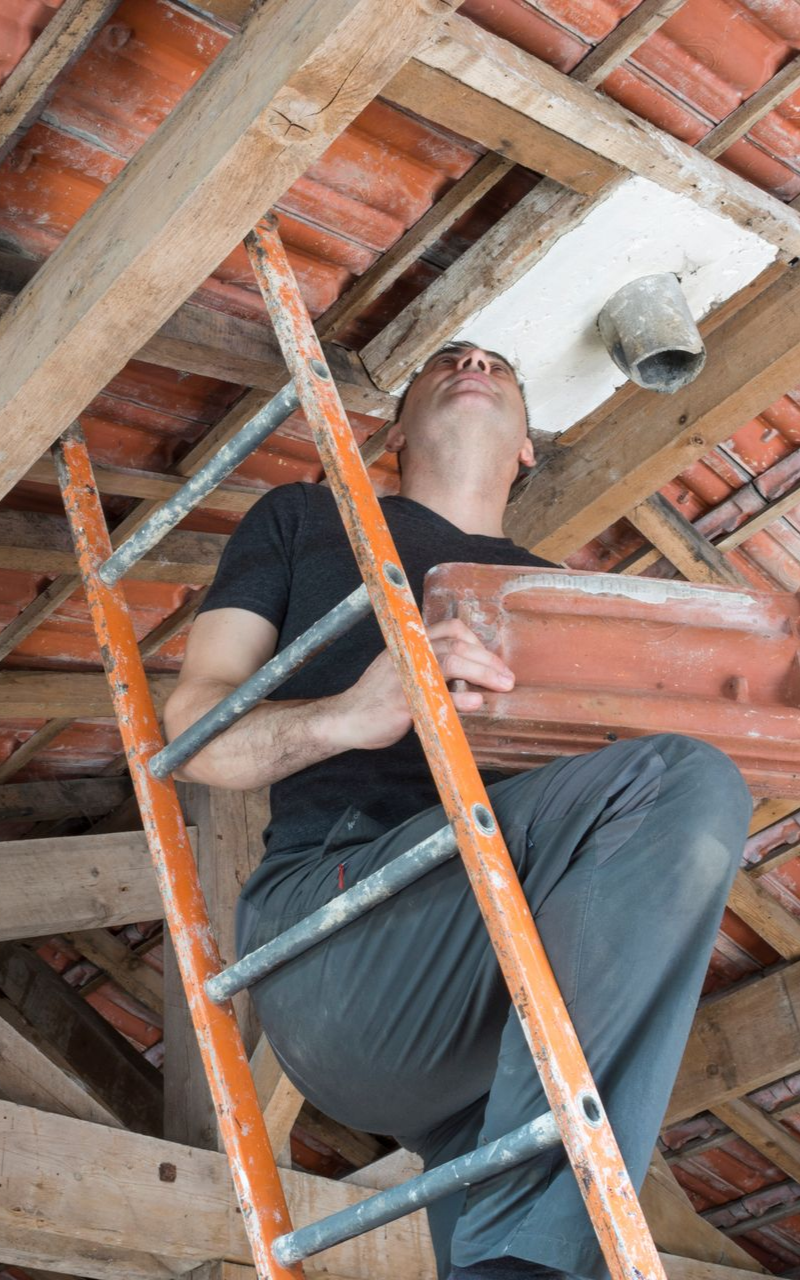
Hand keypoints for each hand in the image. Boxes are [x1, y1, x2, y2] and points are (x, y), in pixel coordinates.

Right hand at [329, 618, 514, 751]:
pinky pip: (437, 696)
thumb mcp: (402, 670)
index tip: (492, 660)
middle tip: (507, 677)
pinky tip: (475, 701)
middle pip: (457, 645)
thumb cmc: (378, 697)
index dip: (476, 641)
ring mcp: (406, 676)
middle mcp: (409, 653)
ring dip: (482, 672)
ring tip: (502, 685)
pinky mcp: (404, 701)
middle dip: (488, 660)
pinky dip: (460, 697)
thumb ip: (429, 664)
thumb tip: (469, 670)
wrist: (347, 718)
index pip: (450, 629)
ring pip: (451, 662)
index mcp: (411, 644)